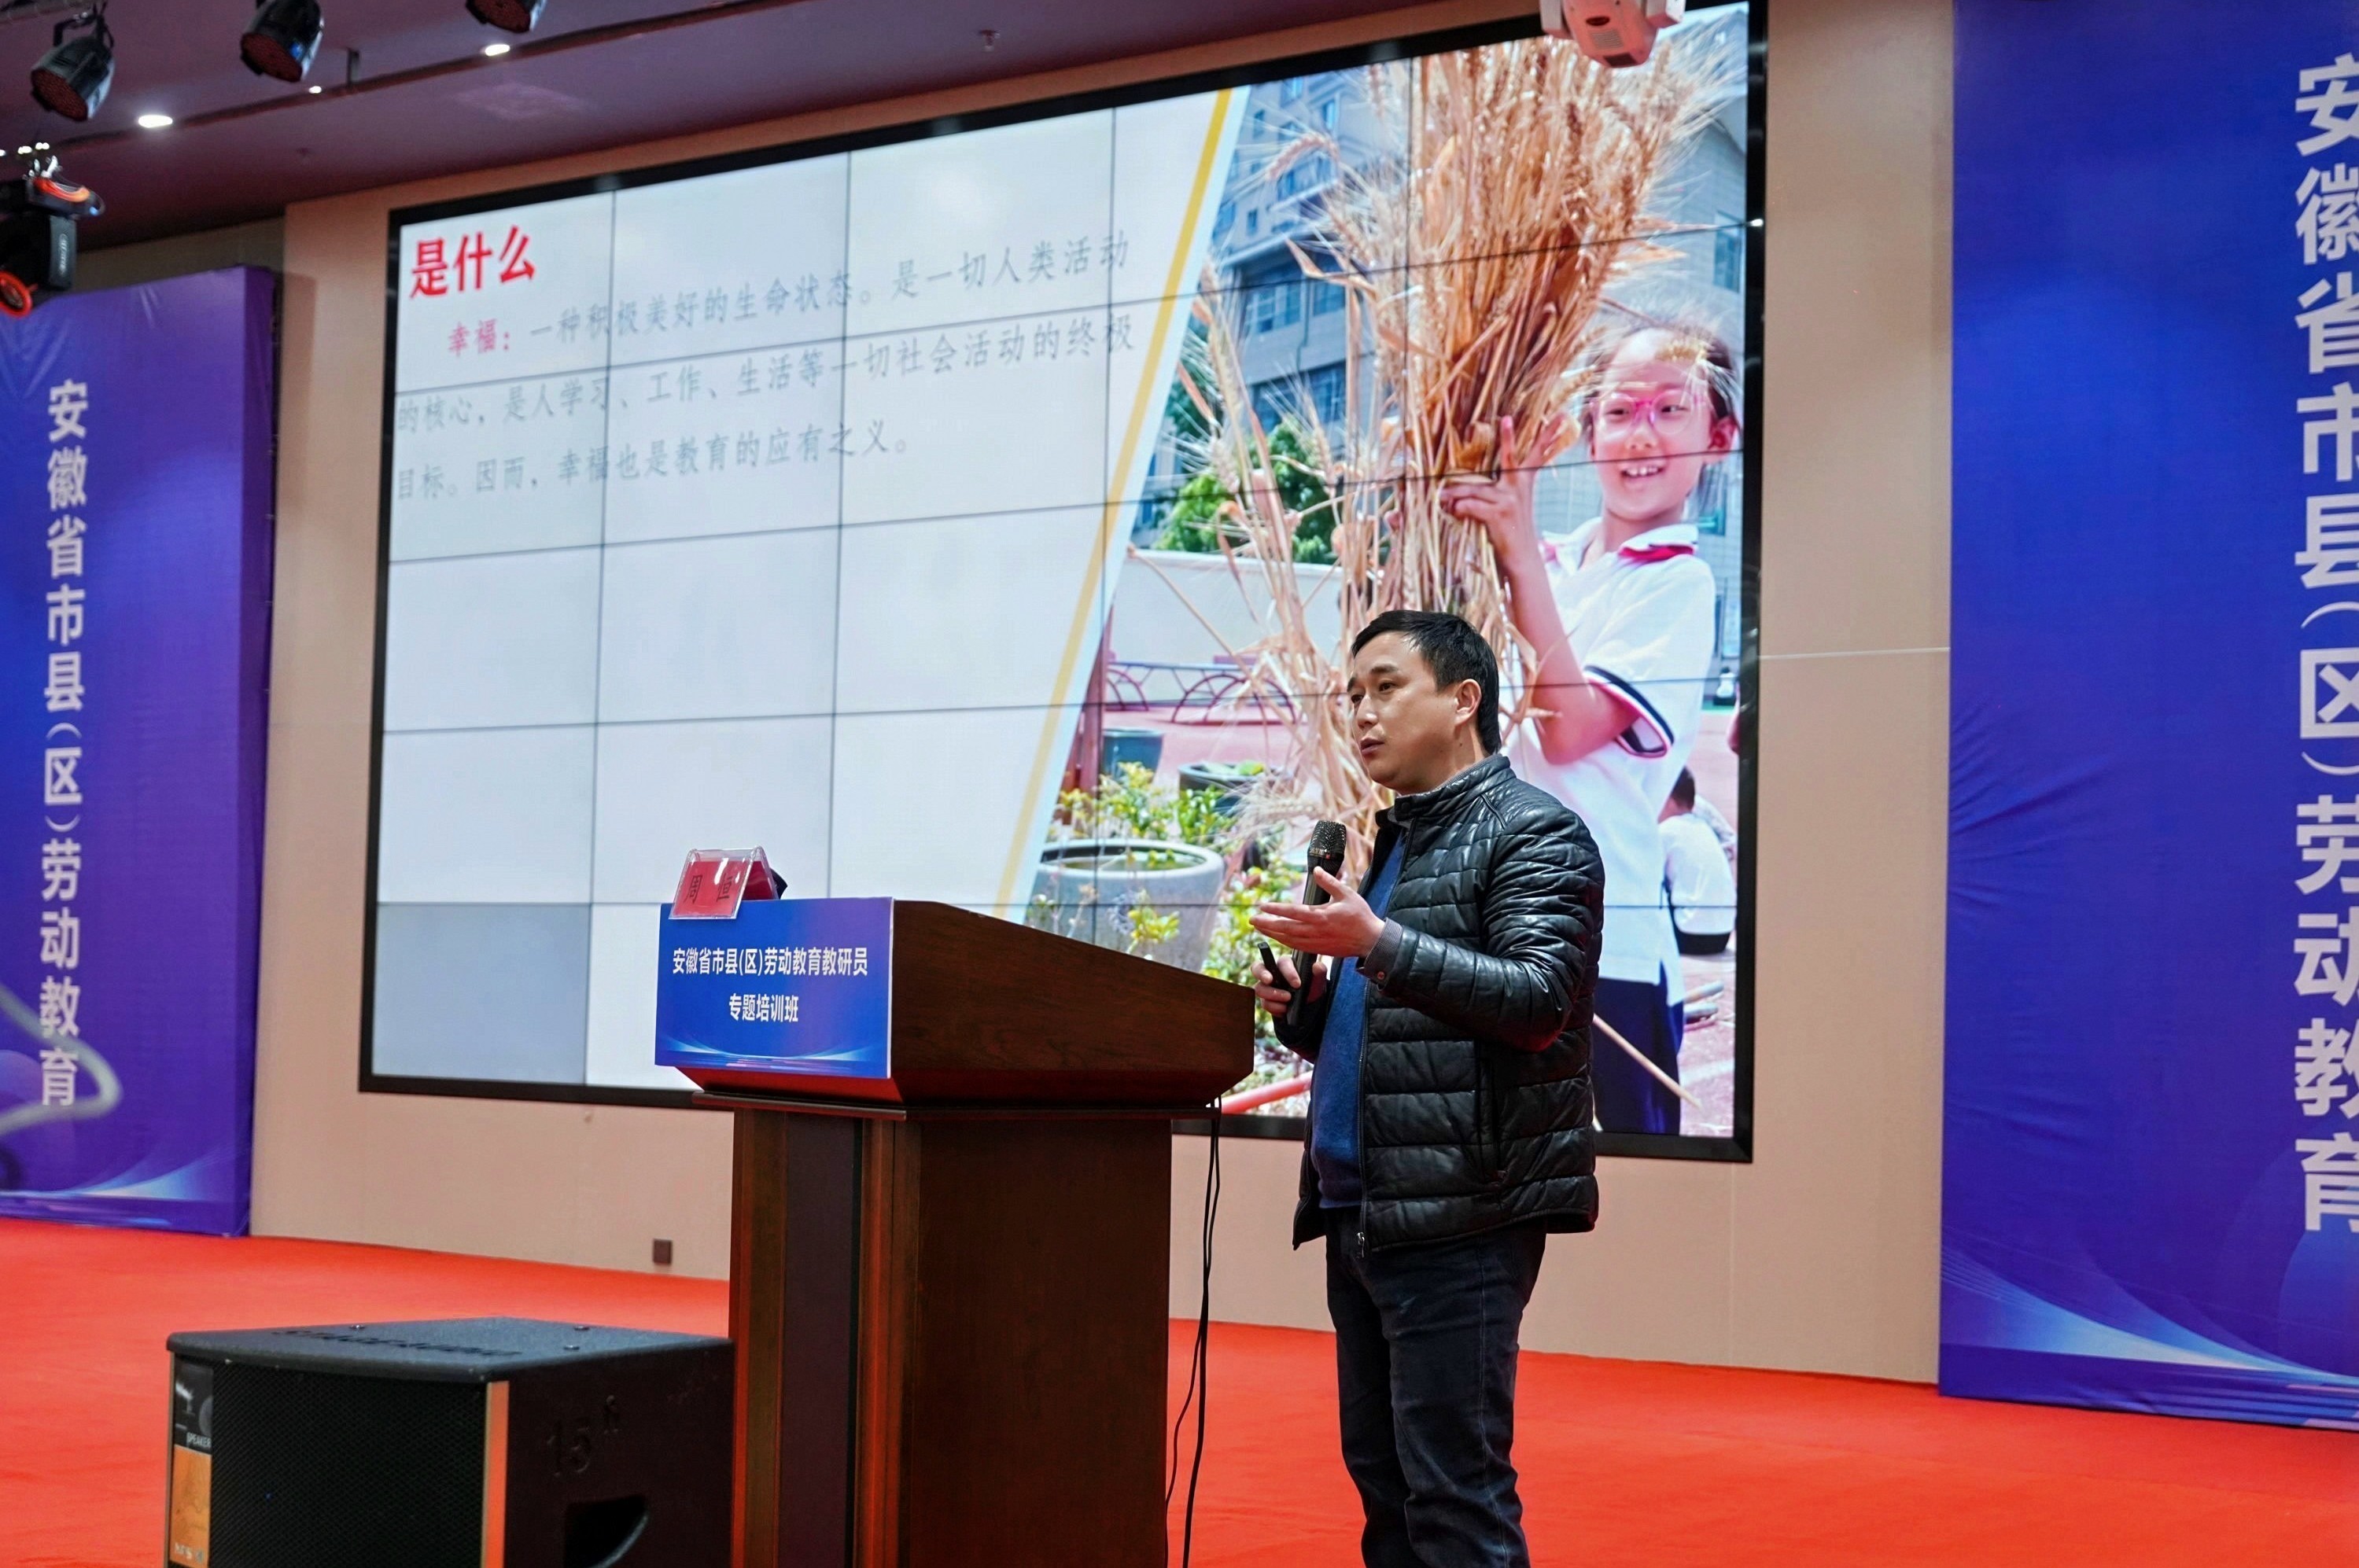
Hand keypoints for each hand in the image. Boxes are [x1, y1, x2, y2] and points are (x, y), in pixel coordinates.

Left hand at [1249, 868, 1384, 959]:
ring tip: (1259, 928)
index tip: (1262, 906)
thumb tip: (1316, 871)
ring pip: (1288, 939)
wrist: (1370, 941)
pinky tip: (1277, 938)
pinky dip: (1284, 942)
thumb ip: (1329, 882)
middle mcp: (1316, 930)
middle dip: (1267, 924)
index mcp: (1322, 916)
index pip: (1293, 912)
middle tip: (1251, 921)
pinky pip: (1296, 947)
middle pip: (1285, 928)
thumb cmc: (1360, 916)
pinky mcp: (1318, 950)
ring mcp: (1316, 942)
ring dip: (1272, 934)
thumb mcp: (1347, 894)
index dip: (1276, 909)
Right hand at [1251, 950, 1326, 1019]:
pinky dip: (1274, 1007)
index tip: (1298, 984)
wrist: (1309, 1006)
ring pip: (1260, 988)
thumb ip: (1319, 973)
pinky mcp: (1266, 1000)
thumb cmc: (1312, 988)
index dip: (1288, 973)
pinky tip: (1285, 1010)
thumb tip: (1317, 966)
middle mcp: (1272, 973)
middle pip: (1258, 967)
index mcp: (1286, 964)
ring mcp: (1266, 987)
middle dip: (1262, 973)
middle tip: (1269, 980)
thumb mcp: (1318, 982)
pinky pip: (1264, 1003)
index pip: (1283, 963)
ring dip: (1272, 995)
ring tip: (1287, 1001)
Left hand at [1441, 412, 1567, 563]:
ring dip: (1454, 494)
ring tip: (1442, 497)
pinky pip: (1469, 505)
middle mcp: (1518, 487)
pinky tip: (1453, 512)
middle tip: (1507, 419)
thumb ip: (1492, 493)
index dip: (1547, 435)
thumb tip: (1460, 489)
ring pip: (1473, 489)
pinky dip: (1458, 509)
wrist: (1522, 558)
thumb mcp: (1509, 507)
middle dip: (1508, 437)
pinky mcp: (1498, 513)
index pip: (1537, 454)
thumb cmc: (1511, 532)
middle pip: (1510, 457)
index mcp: (1524, 482)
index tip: (1558, 416)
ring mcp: (1509, 499)